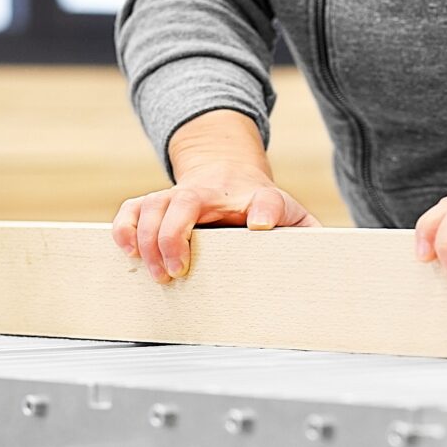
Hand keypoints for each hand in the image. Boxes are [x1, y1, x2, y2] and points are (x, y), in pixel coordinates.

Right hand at [112, 169, 317, 282]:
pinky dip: (124, 228)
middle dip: (175, 236)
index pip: (267, 198)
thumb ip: (304, 234)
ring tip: (157, 274)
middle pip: (187, 200)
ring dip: (147, 240)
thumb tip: (322, 259)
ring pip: (153, 205)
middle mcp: (211, 192)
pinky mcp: (156, 202)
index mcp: (253, 196)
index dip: (264, 208)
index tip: (259, 224)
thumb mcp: (291, 217)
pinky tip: (127, 252)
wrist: (227, 172)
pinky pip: (132, 208)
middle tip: (179, 271)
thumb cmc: (260, 204)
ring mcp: (179, 195)